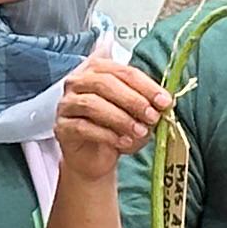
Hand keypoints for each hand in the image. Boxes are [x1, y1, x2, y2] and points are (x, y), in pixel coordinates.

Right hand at [54, 59, 169, 185]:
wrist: (95, 158)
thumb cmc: (116, 128)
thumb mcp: (135, 113)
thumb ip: (146, 102)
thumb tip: (164, 102)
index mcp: (96, 69)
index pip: (122, 70)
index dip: (145, 85)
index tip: (164, 101)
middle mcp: (77, 82)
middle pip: (104, 83)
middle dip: (133, 100)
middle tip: (152, 116)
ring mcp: (66, 104)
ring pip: (92, 104)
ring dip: (120, 118)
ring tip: (140, 131)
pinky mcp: (62, 127)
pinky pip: (82, 127)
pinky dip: (106, 134)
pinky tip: (122, 142)